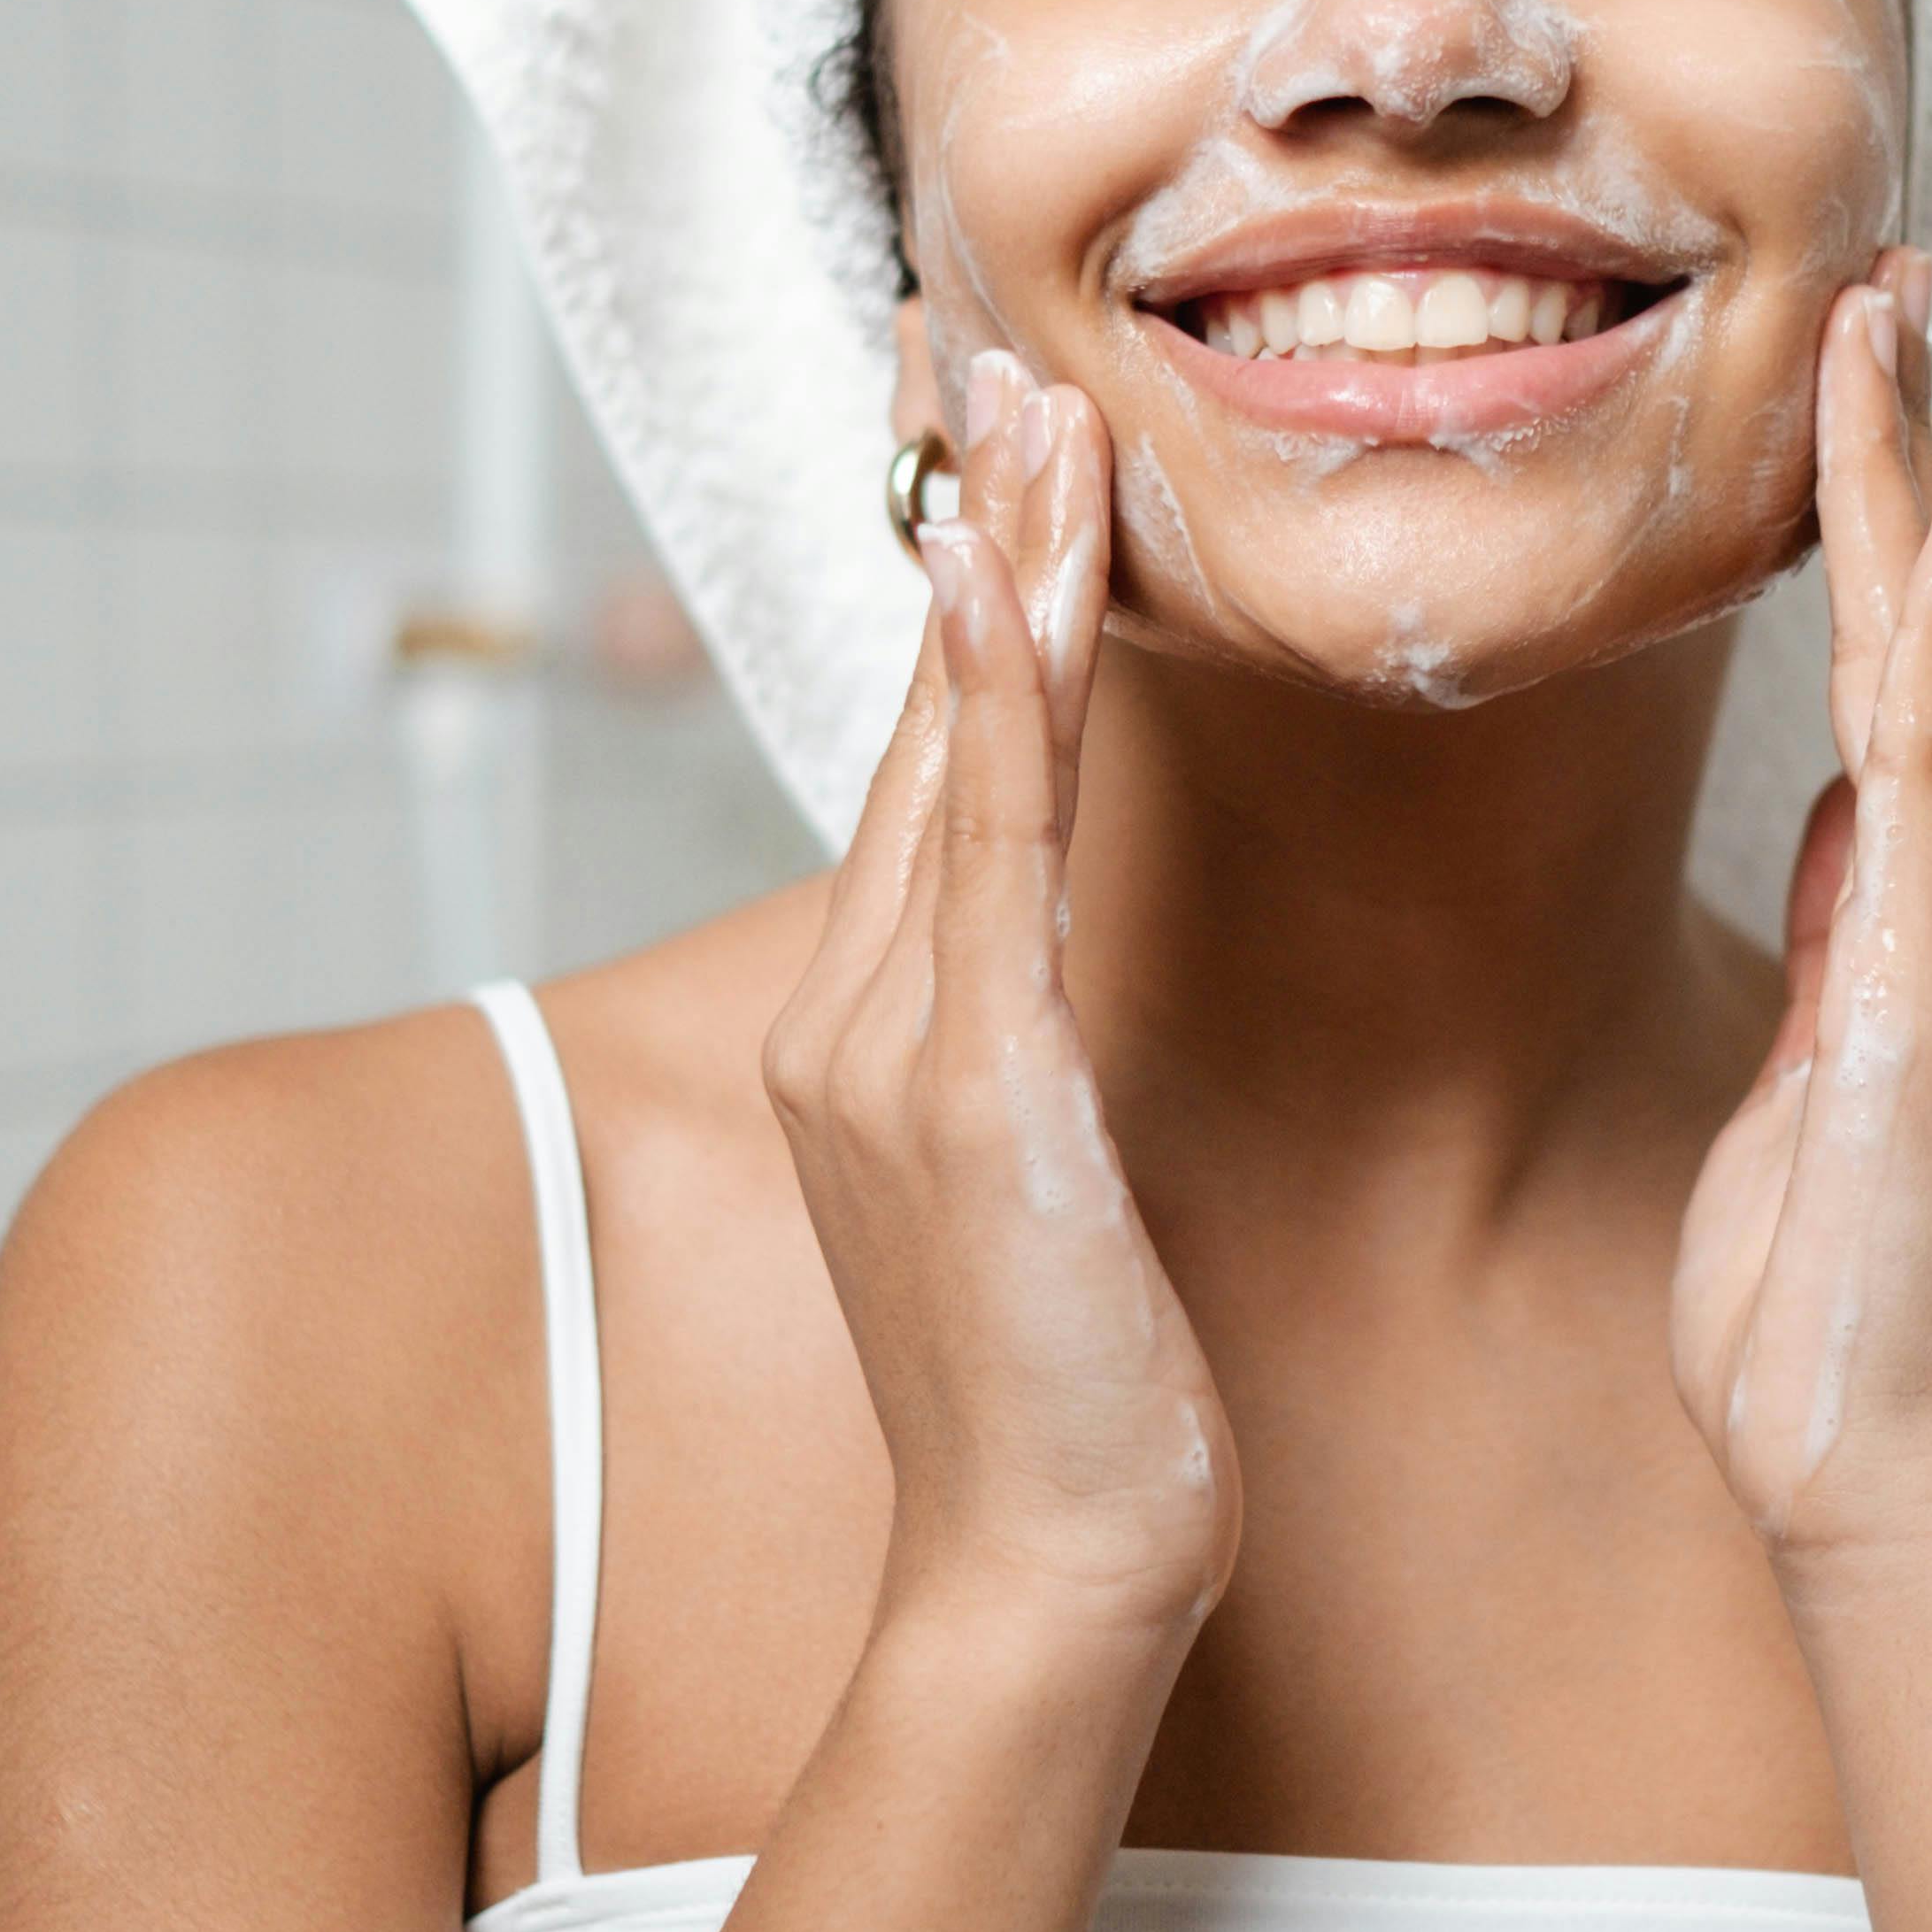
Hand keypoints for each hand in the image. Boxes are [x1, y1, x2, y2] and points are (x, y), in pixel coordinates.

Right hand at [762, 351, 1240, 1649]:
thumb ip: (1031, 1053)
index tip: (988, 448)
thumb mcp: (1046, 1186)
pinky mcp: (968, 1087)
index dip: (965, 598)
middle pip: (929, 722)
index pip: (935, 765)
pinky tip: (1010, 582)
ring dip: (994, 566)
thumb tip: (1059, 978)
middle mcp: (855, 1012)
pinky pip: (989, 853)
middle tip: (995, 356)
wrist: (1047, 1574)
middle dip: (965, 531)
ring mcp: (893, 1045)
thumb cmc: (1076, 1401)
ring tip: (1029, 410)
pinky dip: (998, 704)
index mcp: (873, 1030)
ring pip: (956, 752)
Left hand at [1669, 255, 1931, 1583]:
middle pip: (1924, 629)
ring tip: (1890, 324)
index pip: (1892, 677)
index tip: (1856, 382)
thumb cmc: (1818, 1317)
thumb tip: (1847, 822)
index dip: (1873, 525)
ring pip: (1931, 658)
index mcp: (1921, 920)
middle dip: (1904, 451)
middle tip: (1889, 280)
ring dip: (1908, 485)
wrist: (1867, 1471)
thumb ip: (1837, 945)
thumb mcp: (1800, 1090)